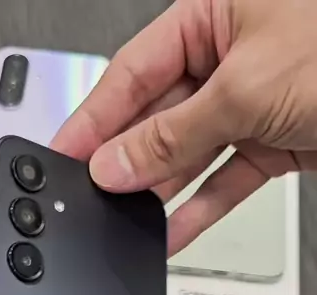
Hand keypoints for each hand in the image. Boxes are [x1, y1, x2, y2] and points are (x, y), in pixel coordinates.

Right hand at [52, 0, 316, 254]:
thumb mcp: (246, 89)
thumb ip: (173, 133)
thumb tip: (116, 162)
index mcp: (212, 14)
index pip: (133, 71)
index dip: (95, 117)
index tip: (62, 155)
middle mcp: (228, 56)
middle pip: (158, 116)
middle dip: (127, 159)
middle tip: (91, 195)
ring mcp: (251, 102)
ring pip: (189, 154)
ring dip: (160, 190)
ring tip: (126, 219)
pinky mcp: (273, 142)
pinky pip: (225, 180)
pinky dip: (202, 208)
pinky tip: (172, 232)